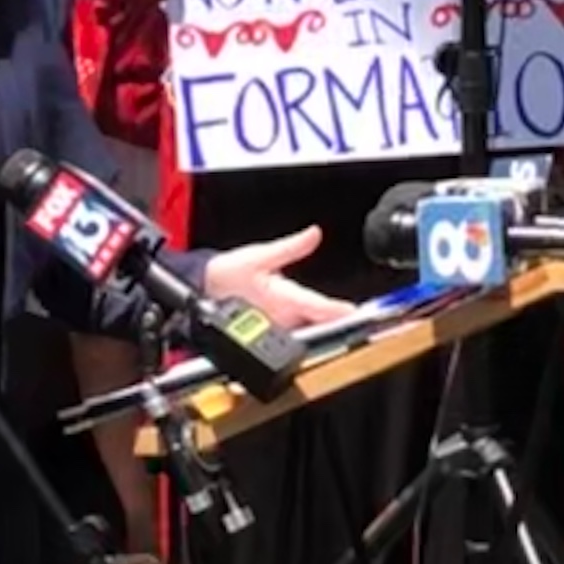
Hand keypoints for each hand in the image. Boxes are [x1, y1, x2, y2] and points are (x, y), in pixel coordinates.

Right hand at [201, 226, 357, 330]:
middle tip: (360, 315)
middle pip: (320, 325)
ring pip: (310, 330)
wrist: (203, 290)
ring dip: (327, 324)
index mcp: (283, 300)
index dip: (339, 312)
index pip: (318, 308)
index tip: (357, 313)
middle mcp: (284, 319)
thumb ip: (291, 247)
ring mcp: (280, 328)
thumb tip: (314, 234)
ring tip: (347, 316)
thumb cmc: (227, 274)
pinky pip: (299, 329)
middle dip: (339, 321)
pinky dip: (312, 324)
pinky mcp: (274, 330)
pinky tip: (323, 318)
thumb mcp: (260, 255)